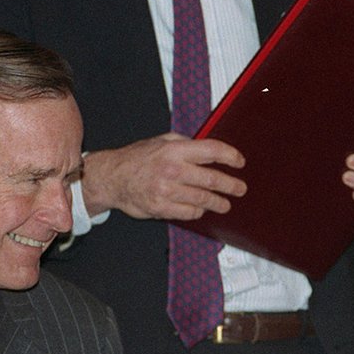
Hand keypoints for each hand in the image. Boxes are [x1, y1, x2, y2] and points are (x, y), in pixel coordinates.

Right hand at [80, 133, 245, 219]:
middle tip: (240, 188)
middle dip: (230, 185)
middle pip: (211, 179)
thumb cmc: (138, 158)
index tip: (239, 162)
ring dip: (218, 202)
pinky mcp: (161, 208)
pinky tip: (201, 208)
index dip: (230, 156)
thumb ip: (185, 143)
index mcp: (174, 149)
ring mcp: (166, 190)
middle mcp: (172, 169)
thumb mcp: (161, 141)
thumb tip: (210, 149)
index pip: (211, 151)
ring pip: (203, 199)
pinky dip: (198, 211)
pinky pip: (189, 212)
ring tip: (225, 204)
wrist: (112, 178)